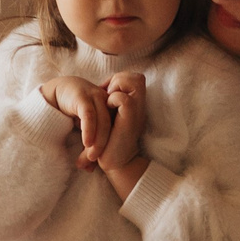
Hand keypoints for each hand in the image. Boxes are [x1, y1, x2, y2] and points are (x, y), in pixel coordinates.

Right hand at [37, 75, 112, 166]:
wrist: (54, 92)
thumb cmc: (70, 111)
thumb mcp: (83, 127)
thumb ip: (88, 144)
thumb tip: (88, 169)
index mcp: (110, 108)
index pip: (113, 130)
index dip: (108, 148)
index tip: (102, 165)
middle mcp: (105, 102)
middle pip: (109, 128)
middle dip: (103, 148)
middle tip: (95, 163)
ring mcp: (96, 98)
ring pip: (102, 123)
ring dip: (97, 142)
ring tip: (91, 157)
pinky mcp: (83, 97)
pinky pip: (89, 115)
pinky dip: (89, 130)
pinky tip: (87, 142)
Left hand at [100, 70, 149, 196]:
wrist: (116, 163)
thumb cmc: (109, 143)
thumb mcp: (110, 119)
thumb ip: (110, 105)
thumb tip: (99, 90)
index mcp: (135, 105)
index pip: (134, 78)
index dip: (119, 80)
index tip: (106, 92)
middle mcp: (140, 106)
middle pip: (137, 77)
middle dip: (119, 80)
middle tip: (106, 94)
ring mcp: (137, 111)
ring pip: (135, 81)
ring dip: (117, 87)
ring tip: (106, 101)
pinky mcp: (130, 119)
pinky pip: (123, 98)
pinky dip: (112, 99)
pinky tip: (105, 110)